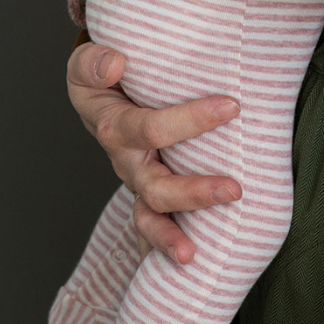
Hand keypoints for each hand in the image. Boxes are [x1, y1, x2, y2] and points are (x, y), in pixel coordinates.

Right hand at [67, 41, 241, 263]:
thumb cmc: (102, 75)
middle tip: (235, 190)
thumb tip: (116, 64)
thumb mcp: (88, 63)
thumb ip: (96, 61)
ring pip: (152, 215)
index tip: (233, 106)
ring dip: (174, 233)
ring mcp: (137, 180)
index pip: (151, 129)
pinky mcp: (148, 191)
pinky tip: (192, 262)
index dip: (191, 119)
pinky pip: (153, 226)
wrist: (101, 90)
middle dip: (194, 191)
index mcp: (114, 127)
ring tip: (196, 253)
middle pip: (155, 186)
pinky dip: (164, 245)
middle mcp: (125, 161)